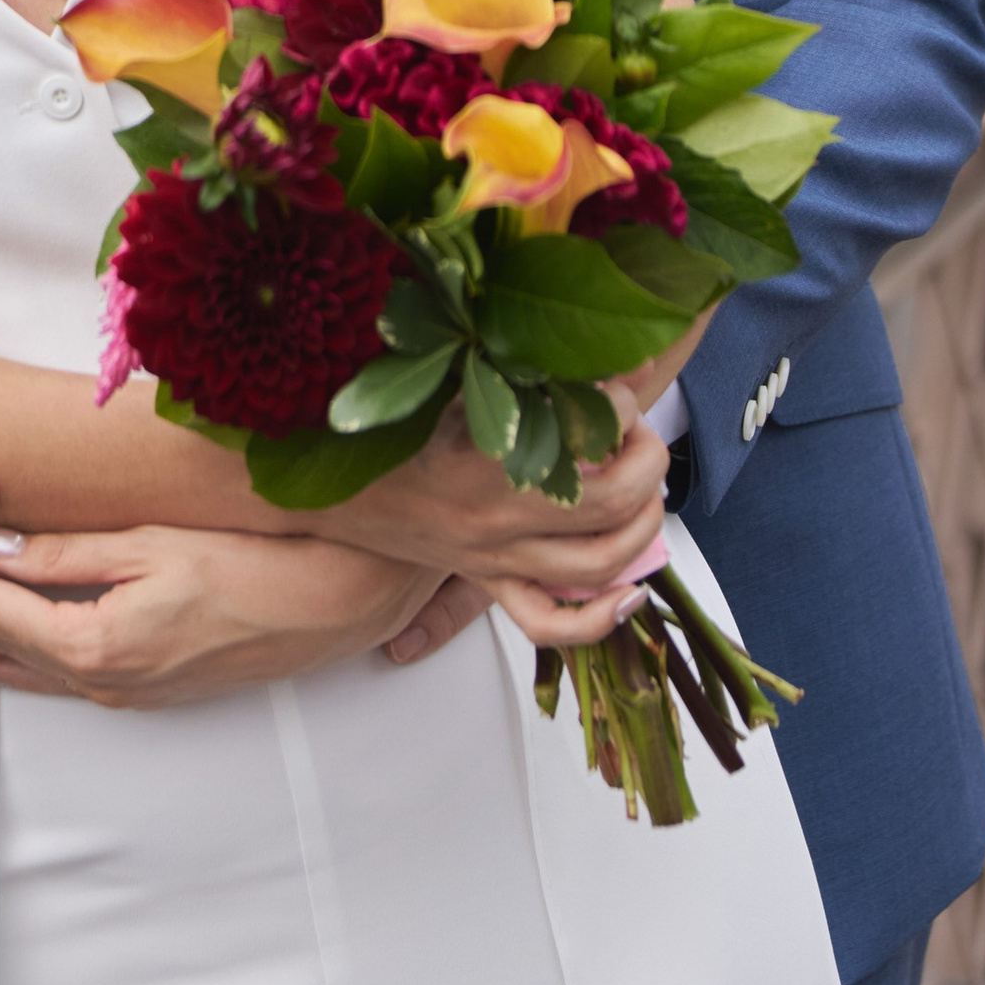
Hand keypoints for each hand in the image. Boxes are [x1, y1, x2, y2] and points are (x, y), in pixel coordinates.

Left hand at [0, 523, 449, 706]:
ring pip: (20, 658)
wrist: (341, 602)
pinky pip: (59, 675)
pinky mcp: (149, 689)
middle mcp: (101, 682)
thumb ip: (66, 550)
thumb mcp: (153, 543)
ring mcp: (126, 692)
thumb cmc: (257, 560)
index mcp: (95, 644)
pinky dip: (13, 653)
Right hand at [348, 382, 670, 648]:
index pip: (584, 434)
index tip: (616, 390)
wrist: (338, 492)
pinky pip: (551, 622)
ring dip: (642, 527)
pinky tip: (632, 591)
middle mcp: (496, 519)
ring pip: (598, 564)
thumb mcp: (452, 387)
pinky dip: (601, 616)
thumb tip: (596, 362)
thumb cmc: (391, 432)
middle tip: (639, 434)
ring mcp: (496, 560)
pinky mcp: (490, 584)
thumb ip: (523, 374)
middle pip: (610, 504)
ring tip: (645, 491)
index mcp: (485, 461)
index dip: (619, 406)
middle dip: (646, 462)